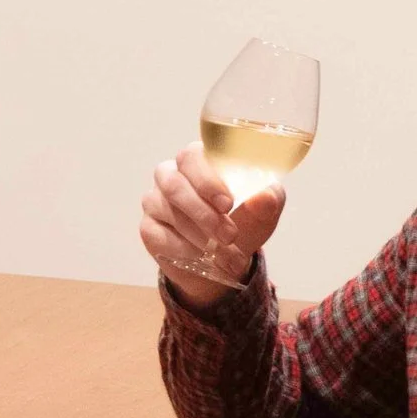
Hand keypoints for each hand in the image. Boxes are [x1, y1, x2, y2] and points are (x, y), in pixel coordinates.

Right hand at [138, 143, 286, 307]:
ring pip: (168, 211)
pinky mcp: (148, 227)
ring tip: (226, 253)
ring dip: (199, 235)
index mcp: (199, 161)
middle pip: (173, 183)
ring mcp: (155, 201)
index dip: (206, 180)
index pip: (192, 156)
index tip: (228, 204)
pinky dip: (183, 250)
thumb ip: (268, 201)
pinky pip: (159, 236)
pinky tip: (201, 258)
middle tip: (229, 235)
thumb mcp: (263, 213)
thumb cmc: (243, 223)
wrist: (224, 261)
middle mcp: (171, 175)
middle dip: (203, 212)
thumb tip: (265, 198)